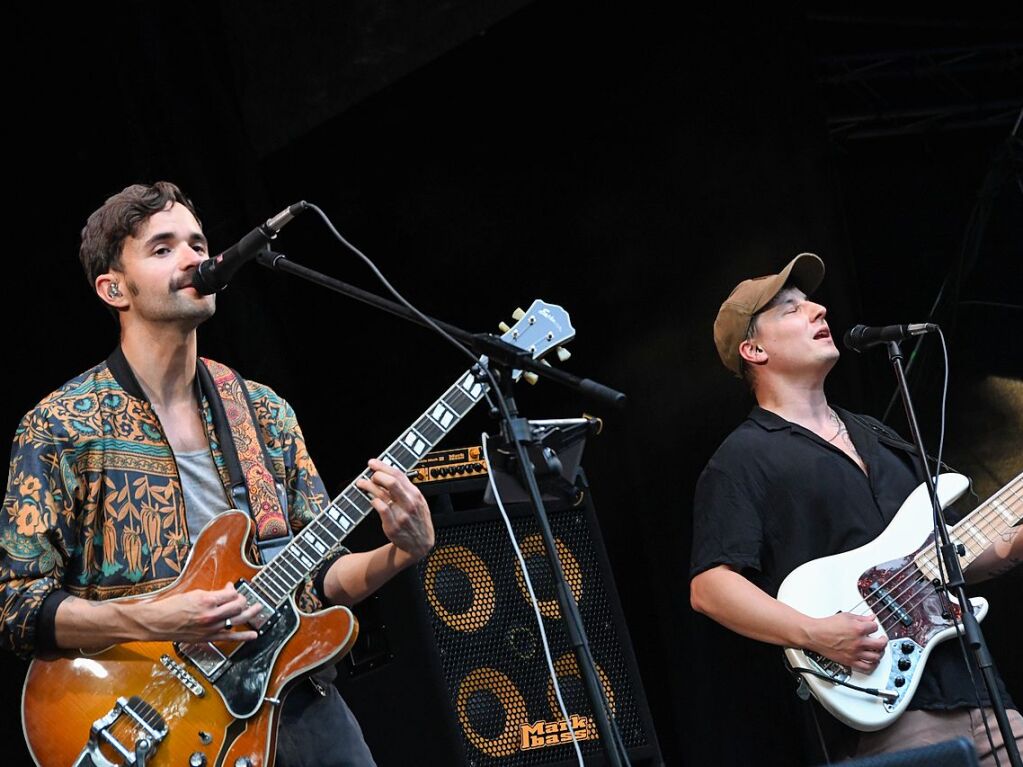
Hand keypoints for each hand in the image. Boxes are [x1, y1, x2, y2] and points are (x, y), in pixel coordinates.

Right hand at [139, 583, 262, 642]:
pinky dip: (243, 637)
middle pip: (238, 605)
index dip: (234, 590)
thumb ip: (212, 593)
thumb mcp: (193, 594)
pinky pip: (230, 637)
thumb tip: (226, 591)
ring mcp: (211, 628)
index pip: (231, 594)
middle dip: (243, 600)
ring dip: (251, 613)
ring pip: (237, 619)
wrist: (157, 623)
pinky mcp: (208, 638)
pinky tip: (253, 635)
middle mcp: (211, 615)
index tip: (232, 589)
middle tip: (243, 598)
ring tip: (259, 609)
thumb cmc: (171, 607)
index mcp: (206, 601)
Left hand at [356, 458, 434, 560]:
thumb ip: (406, 489)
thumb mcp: (418, 502)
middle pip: (392, 482)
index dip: (383, 466)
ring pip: (382, 495)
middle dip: (377, 475)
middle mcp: (409, 503)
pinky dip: (374, 501)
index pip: (399, 475)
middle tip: (370, 475)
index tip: (373, 463)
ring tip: (362, 483)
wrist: (419, 545)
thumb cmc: (417, 521)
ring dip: (369, 486)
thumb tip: (388, 474)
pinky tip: (372, 500)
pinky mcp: (393, 526)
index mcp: (416, 495)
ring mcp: (401, 515)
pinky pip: (381, 509)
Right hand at [804, 612, 886, 672]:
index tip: (873, 626)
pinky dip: (872, 665)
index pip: (875, 627)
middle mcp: (859, 642)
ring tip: (878, 650)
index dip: (875, 626)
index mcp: (858, 629)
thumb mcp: (845, 616)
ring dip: (879, 653)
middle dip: (883, 641)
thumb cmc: (827, 625)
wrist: (815, 635)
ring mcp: (855, 653)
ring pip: (876, 657)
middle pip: (880, 644)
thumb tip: (870, 618)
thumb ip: (860, 618)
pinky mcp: (850, 661)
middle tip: (882, 639)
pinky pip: (866, 667)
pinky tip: (872, 662)